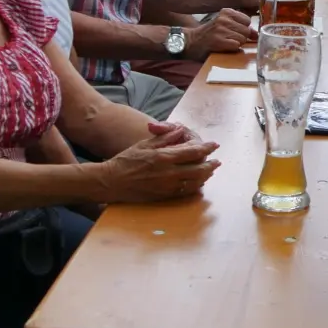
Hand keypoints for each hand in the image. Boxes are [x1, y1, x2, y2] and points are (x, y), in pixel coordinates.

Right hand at [94, 122, 221, 201]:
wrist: (111, 182)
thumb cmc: (126, 160)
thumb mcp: (144, 144)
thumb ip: (164, 138)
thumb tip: (180, 130)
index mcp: (163, 157)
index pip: (192, 152)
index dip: (206, 148)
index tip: (214, 145)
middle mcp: (168, 173)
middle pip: (198, 169)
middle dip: (210, 164)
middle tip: (217, 161)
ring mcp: (167, 186)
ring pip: (194, 182)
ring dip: (205, 176)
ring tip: (210, 171)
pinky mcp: (163, 196)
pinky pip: (185, 192)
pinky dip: (195, 187)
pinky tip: (198, 183)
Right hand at [183, 9, 255, 59]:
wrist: (190, 42)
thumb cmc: (210, 34)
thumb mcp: (224, 24)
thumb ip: (240, 26)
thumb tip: (256, 34)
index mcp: (227, 12)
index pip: (247, 20)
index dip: (244, 29)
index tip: (235, 32)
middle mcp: (224, 18)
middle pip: (247, 31)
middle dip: (241, 38)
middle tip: (227, 39)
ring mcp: (221, 29)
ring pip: (242, 39)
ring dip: (236, 44)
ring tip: (224, 42)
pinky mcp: (219, 41)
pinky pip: (236, 46)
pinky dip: (231, 49)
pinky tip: (222, 47)